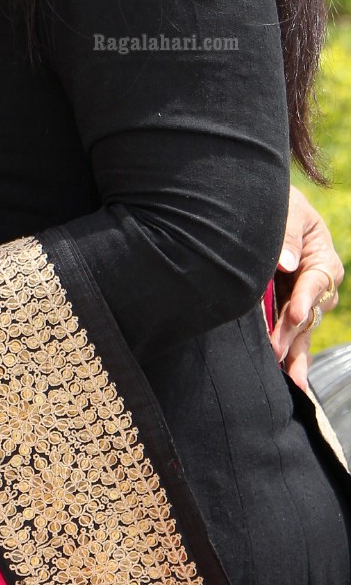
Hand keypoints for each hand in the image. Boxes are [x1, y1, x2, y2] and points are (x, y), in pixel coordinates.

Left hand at [273, 184, 342, 389]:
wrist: (262, 209)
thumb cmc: (277, 205)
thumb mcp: (287, 210)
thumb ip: (287, 233)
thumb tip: (287, 264)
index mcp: (321, 257)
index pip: (316, 280)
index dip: (304, 298)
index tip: (293, 313)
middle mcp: (316, 283)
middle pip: (308, 311)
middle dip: (292, 332)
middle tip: (276, 350)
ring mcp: (301, 298)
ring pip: (301, 329)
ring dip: (294, 352)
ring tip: (290, 380)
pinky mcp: (285, 309)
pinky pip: (290, 333)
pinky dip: (289, 355)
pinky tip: (287, 379)